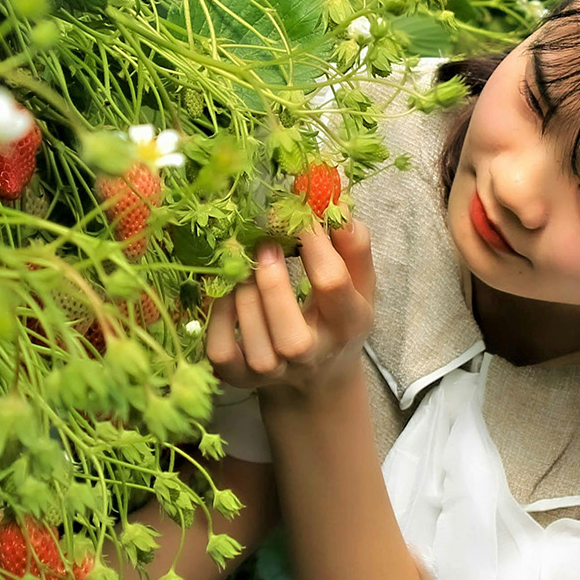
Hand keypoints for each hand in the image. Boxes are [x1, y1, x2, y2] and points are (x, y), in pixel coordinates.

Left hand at [205, 219, 375, 398]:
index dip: (313, 243)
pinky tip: (226, 291)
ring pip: (254, 342)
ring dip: (244, 294)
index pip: (332, 283)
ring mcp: (274, 373)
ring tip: (245, 264)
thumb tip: (334, 202)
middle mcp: (312, 356)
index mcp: (348, 324)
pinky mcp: (239, 377)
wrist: (318, 374)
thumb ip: (354, 246)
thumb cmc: (338, 317)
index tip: (299, 214)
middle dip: (272, 283)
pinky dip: (218, 317)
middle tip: (265, 244)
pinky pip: (221, 351)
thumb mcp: (360, 283)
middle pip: (291, 336)